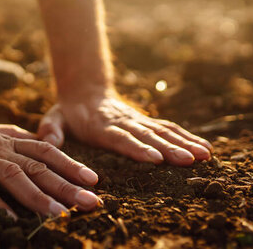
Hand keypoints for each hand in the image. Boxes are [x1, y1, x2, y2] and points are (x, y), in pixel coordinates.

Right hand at [0, 105, 100, 217]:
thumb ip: (13, 139)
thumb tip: (42, 147)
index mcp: (5, 139)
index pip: (45, 150)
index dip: (70, 164)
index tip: (93, 179)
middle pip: (38, 165)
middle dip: (67, 184)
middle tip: (91, 201)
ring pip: (14, 176)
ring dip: (38, 196)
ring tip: (60, 215)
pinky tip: (10, 223)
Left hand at [37, 92, 212, 165]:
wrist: (85, 92)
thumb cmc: (68, 112)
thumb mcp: (54, 118)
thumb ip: (52, 129)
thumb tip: (48, 140)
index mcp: (101, 126)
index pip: (121, 138)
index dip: (137, 148)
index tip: (155, 158)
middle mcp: (123, 122)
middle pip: (147, 136)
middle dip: (169, 148)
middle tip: (188, 160)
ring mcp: (137, 121)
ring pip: (163, 132)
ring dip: (184, 143)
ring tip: (204, 156)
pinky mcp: (145, 122)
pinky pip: (168, 129)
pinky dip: (186, 137)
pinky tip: (204, 148)